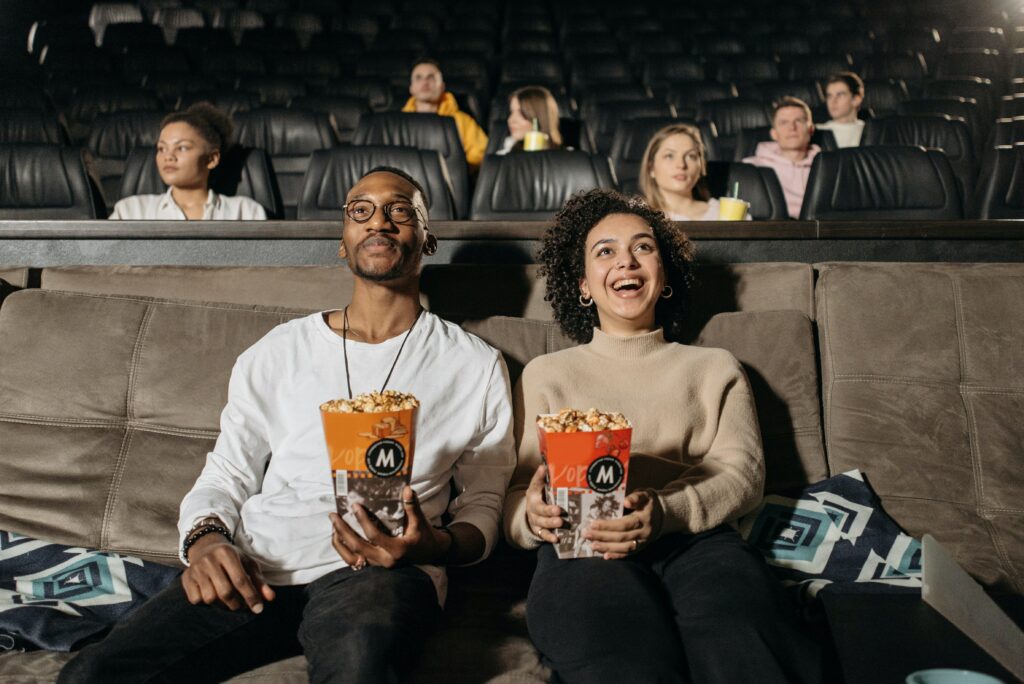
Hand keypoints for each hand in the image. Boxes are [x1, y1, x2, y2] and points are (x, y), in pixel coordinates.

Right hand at [181, 534, 274, 612]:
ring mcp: (196, 570)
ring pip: (210, 598)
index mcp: (227, 554)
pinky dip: (205, 603)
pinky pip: (196, 599)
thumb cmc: (231, 558)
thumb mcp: (247, 563)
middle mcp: (209, 560)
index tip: (258, 609)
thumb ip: (259, 581)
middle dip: (236, 603)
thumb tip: (270, 598)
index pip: (241, 580)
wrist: (205, 547)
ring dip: (221, 605)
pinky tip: (212, 595)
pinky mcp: (186, 578)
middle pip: (225, 592)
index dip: (251, 596)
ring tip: (227, 600)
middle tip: (241, 605)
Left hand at [330, 486, 449, 568]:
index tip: (355, 506)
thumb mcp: (420, 521)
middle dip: (343, 531)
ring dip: (340, 543)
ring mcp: (379, 565)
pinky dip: (345, 551)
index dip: (363, 521)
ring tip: (333, 527)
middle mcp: (386, 560)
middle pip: (358, 548)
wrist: (431, 553)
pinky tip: (339, 538)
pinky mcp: (376, 566)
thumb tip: (407, 489)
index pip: (374, 536)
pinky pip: (355, 562)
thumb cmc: (425, 535)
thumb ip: (412, 506)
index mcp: (397, 549)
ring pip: (352, 558)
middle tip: (333, 516)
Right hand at [524, 464, 563, 543]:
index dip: (539, 478)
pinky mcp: (537, 530)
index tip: (543, 470)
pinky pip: (542, 534)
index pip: (535, 484)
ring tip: (560, 523)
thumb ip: (543, 477)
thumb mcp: (540, 485)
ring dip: (550, 523)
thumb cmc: (541, 495)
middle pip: (539, 509)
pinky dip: (549, 537)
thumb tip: (544, 465)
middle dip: (548, 511)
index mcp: (533, 493)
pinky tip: (557, 539)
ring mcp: (535, 519)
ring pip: (541, 522)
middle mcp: (532, 507)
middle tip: (558, 511)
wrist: (532, 511)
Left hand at [584, 489, 662, 559]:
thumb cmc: (650, 502)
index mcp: (643, 519)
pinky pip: (628, 554)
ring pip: (624, 548)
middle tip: (586, 534)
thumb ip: (636, 497)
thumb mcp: (645, 495)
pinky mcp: (642, 548)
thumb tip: (626, 501)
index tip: (593, 524)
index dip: (608, 525)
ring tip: (592, 546)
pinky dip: (617, 556)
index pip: (624, 524)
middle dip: (602, 537)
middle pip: (621, 537)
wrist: (666, 514)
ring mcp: (643, 542)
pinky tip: (605, 556)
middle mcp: (644, 533)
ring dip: (607, 548)